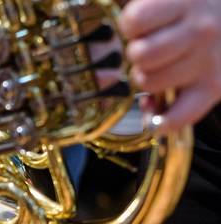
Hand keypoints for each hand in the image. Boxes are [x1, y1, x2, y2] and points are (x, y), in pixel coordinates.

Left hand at [119, 0, 220, 131]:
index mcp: (185, 1)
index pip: (135, 21)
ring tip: (159, 67)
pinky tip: (155, 113)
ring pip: (149, 82)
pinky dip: (162, 120)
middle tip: (148, 48)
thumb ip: (138, 4)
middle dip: (135, 54)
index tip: (139, 25)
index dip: (129, 25)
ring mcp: (208, 61)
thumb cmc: (195, 7)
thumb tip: (105, 23)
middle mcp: (200, 30)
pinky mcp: (215, 87)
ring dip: (146, 78)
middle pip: (141, 54)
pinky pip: (179, 115)